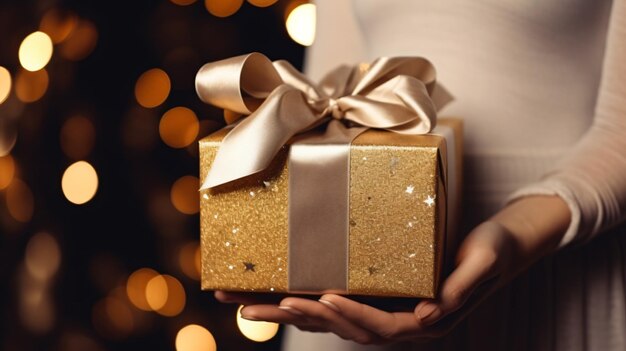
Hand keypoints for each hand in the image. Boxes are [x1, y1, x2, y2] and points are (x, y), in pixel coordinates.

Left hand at [217, 196, 569, 343]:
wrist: (503, 246)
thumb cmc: (494, 250)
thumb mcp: (484, 262)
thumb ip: (460, 290)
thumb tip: (430, 316)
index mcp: (427, 319)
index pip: (382, 326)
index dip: (352, 316)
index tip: (323, 298)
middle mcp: (403, 322)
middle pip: (343, 327)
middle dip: (295, 318)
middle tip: (251, 307)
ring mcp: (389, 311)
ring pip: (333, 319)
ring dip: (289, 314)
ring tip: (246, 306)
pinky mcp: (382, 297)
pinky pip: (340, 305)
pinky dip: (308, 303)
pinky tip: (280, 296)